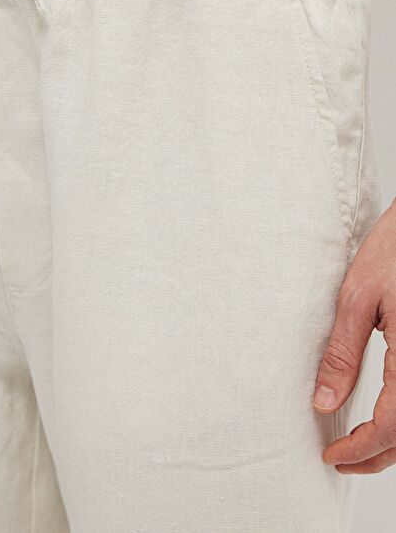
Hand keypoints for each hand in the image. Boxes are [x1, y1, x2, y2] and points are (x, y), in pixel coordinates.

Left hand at [313, 198, 395, 473]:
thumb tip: (323, 403)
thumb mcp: (358, 298)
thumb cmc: (392, 250)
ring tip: (358, 445)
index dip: (361, 449)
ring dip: (395, 442)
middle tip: (341, 460)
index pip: (393, 426)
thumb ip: (343, 354)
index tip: (331, 456)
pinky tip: (383, 414)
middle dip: (378, 456)